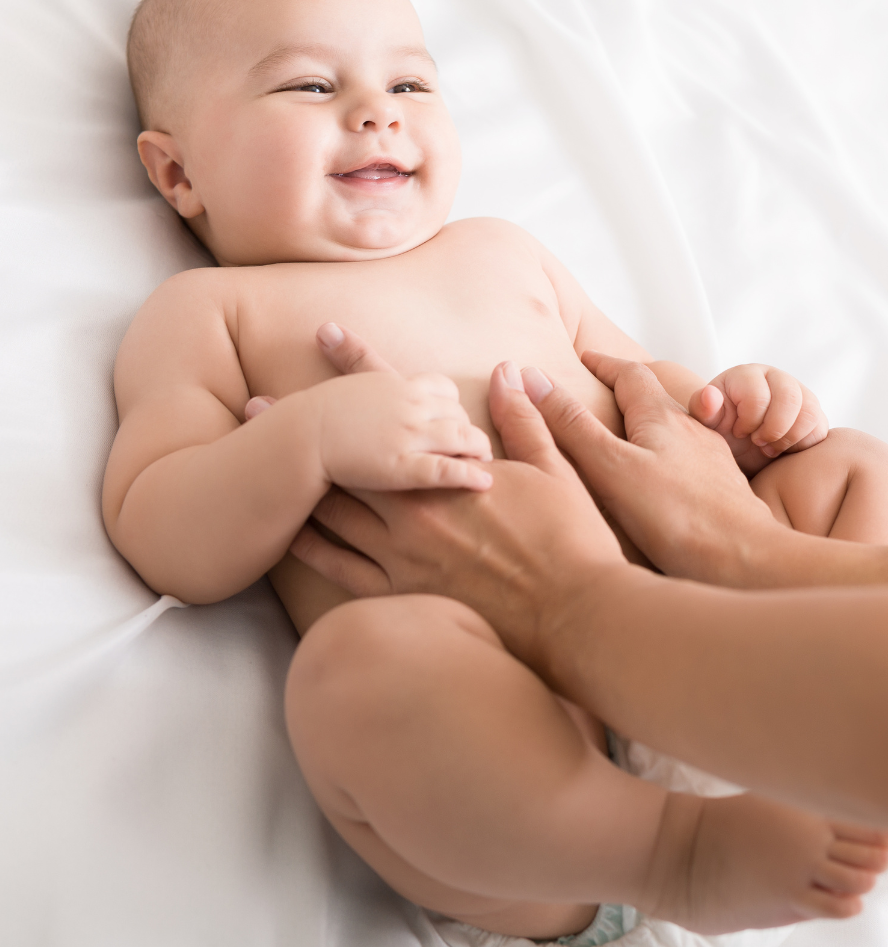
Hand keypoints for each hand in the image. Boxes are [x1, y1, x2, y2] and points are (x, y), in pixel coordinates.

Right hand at [247, 323, 492, 492]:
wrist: (298, 436)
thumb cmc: (313, 413)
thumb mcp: (342, 383)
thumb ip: (351, 365)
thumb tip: (326, 328)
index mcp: (398, 385)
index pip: (443, 388)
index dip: (451, 405)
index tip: (453, 419)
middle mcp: (411, 406)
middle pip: (457, 413)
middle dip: (467, 429)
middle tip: (476, 447)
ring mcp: (410, 435)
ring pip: (461, 437)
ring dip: (478, 449)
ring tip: (486, 464)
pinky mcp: (404, 466)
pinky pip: (447, 469)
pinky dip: (470, 474)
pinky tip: (484, 482)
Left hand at [289, 359, 626, 664]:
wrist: (572, 612)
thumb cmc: (570, 540)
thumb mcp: (554, 470)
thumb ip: (524, 419)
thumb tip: (510, 368)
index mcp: (447, 471)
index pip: (397, 403)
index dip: (360, 365)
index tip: (327, 334)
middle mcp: (414, 507)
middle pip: (345, 457)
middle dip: (304, 427)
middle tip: (259, 407)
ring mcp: (402, 554)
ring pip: (334, 512)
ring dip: (294, 484)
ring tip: (257, 465)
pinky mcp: (401, 594)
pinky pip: (341, 570)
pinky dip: (311, 549)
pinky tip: (286, 535)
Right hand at [515, 351, 785, 585]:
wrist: (744, 560)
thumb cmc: (675, 516)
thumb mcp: (609, 466)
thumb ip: (571, 425)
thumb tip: (531, 378)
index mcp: (661, 417)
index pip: (630, 374)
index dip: (604, 363)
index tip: (585, 357)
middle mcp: (691, 431)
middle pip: (656, 399)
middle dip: (627, 391)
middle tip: (600, 392)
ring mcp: (710, 461)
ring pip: (675, 431)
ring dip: (648, 427)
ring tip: (624, 439)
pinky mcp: (721, 492)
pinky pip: (689, 462)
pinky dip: (667, 459)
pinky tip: (659, 484)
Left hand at [687, 365, 827, 475]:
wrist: (738, 444)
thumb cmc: (719, 429)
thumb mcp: (705, 422)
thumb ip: (702, 408)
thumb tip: (709, 395)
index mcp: (747, 375)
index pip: (758, 396)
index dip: (749, 422)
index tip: (739, 433)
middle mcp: (776, 378)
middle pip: (790, 399)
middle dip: (773, 429)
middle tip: (757, 443)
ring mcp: (799, 394)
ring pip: (809, 413)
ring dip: (789, 438)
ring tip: (769, 448)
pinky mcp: (813, 414)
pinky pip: (820, 429)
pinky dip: (802, 445)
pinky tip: (783, 450)